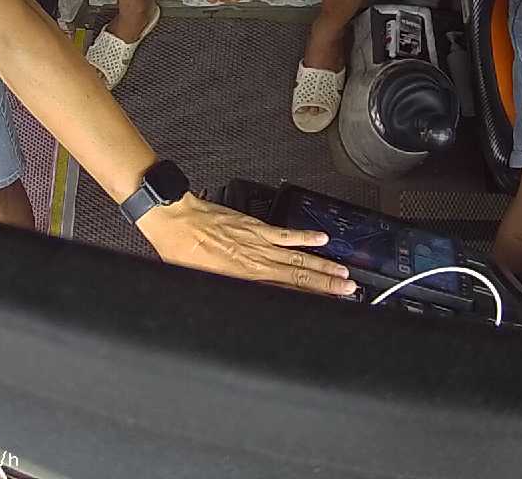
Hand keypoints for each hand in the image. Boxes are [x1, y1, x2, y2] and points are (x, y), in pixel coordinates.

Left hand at [136, 192, 356, 295]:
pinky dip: (305, 237)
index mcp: (243, 278)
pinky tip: (321, 239)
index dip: (309, 298)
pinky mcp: (254, 226)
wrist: (174, 219)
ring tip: (343, 273)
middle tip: (348, 290)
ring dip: (322, 265)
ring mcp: (257, 241)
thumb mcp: (200, 281)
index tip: (328, 303)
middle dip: (326, 284)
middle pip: (299, 275)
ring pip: (298, 256)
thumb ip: (226, 290)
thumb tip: (245, 300)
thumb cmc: (180, 250)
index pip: (286, 291)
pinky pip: (285, 234)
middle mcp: (255, 261)